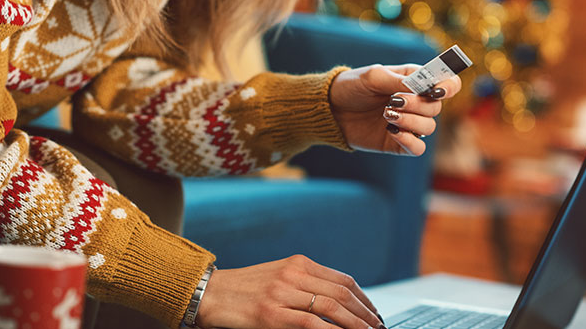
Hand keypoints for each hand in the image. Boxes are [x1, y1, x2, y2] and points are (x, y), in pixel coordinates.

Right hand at [196, 255, 383, 328]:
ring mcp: (283, 293)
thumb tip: (335, 304)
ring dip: (356, 324)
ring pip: (332, 307)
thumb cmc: (242, 290)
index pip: (343, 280)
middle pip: (342, 293)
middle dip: (365, 314)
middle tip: (377, 327)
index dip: (364, 299)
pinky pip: (311, 323)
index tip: (373, 313)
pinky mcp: (272, 313)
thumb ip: (304, 285)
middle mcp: (294, 274)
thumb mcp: (277, 278)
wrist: (208, 293)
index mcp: (298, 263)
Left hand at [329, 64, 460, 155]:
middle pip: (437, 107)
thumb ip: (398, 80)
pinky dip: (409, 141)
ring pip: (429, 127)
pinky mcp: (399, 143)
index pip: (447, 84)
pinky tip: (392, 131)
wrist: (331, 110)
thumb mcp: (373, 77)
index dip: (448, 86)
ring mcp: (409, 124)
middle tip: (393, 101)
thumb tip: (418, 88)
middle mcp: (416, 103)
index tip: (436, 90)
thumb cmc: (352, 87)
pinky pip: (418, 148)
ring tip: (387, 114)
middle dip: (417, 104)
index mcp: (415, 82)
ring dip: (410, 121)